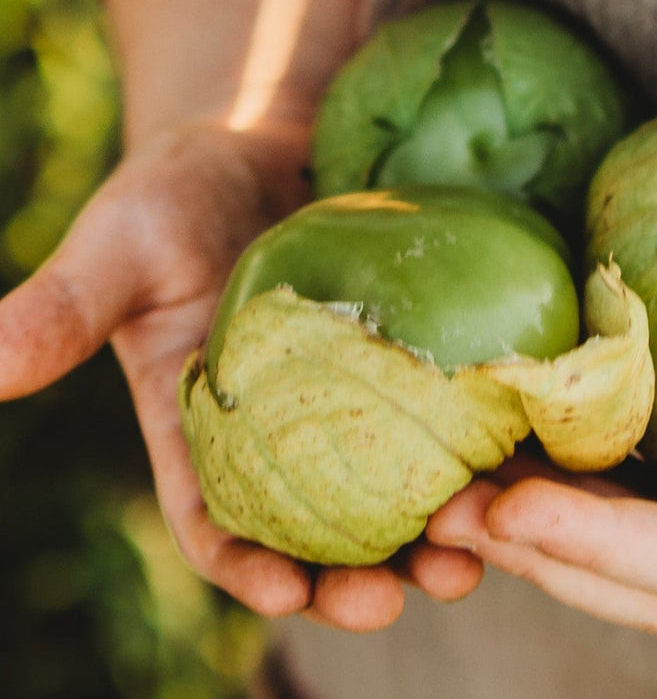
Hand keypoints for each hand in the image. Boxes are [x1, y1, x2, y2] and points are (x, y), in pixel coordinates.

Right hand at [0, 120, 481, 630]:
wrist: (260, 140)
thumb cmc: (178, 192)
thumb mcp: (120, 245)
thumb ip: (61, 308)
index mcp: (201, 426)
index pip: (219, 522)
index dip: (249, 569)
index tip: (292, 593)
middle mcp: (282, 428)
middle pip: (321, 528)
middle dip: (361, 575)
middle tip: (413, 590)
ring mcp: (352, 393)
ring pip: (395, 488)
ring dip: (435, 531)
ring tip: (482, 550)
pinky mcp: (411, 352)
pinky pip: (446, 413)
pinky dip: (477, 448)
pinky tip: (519, 460)